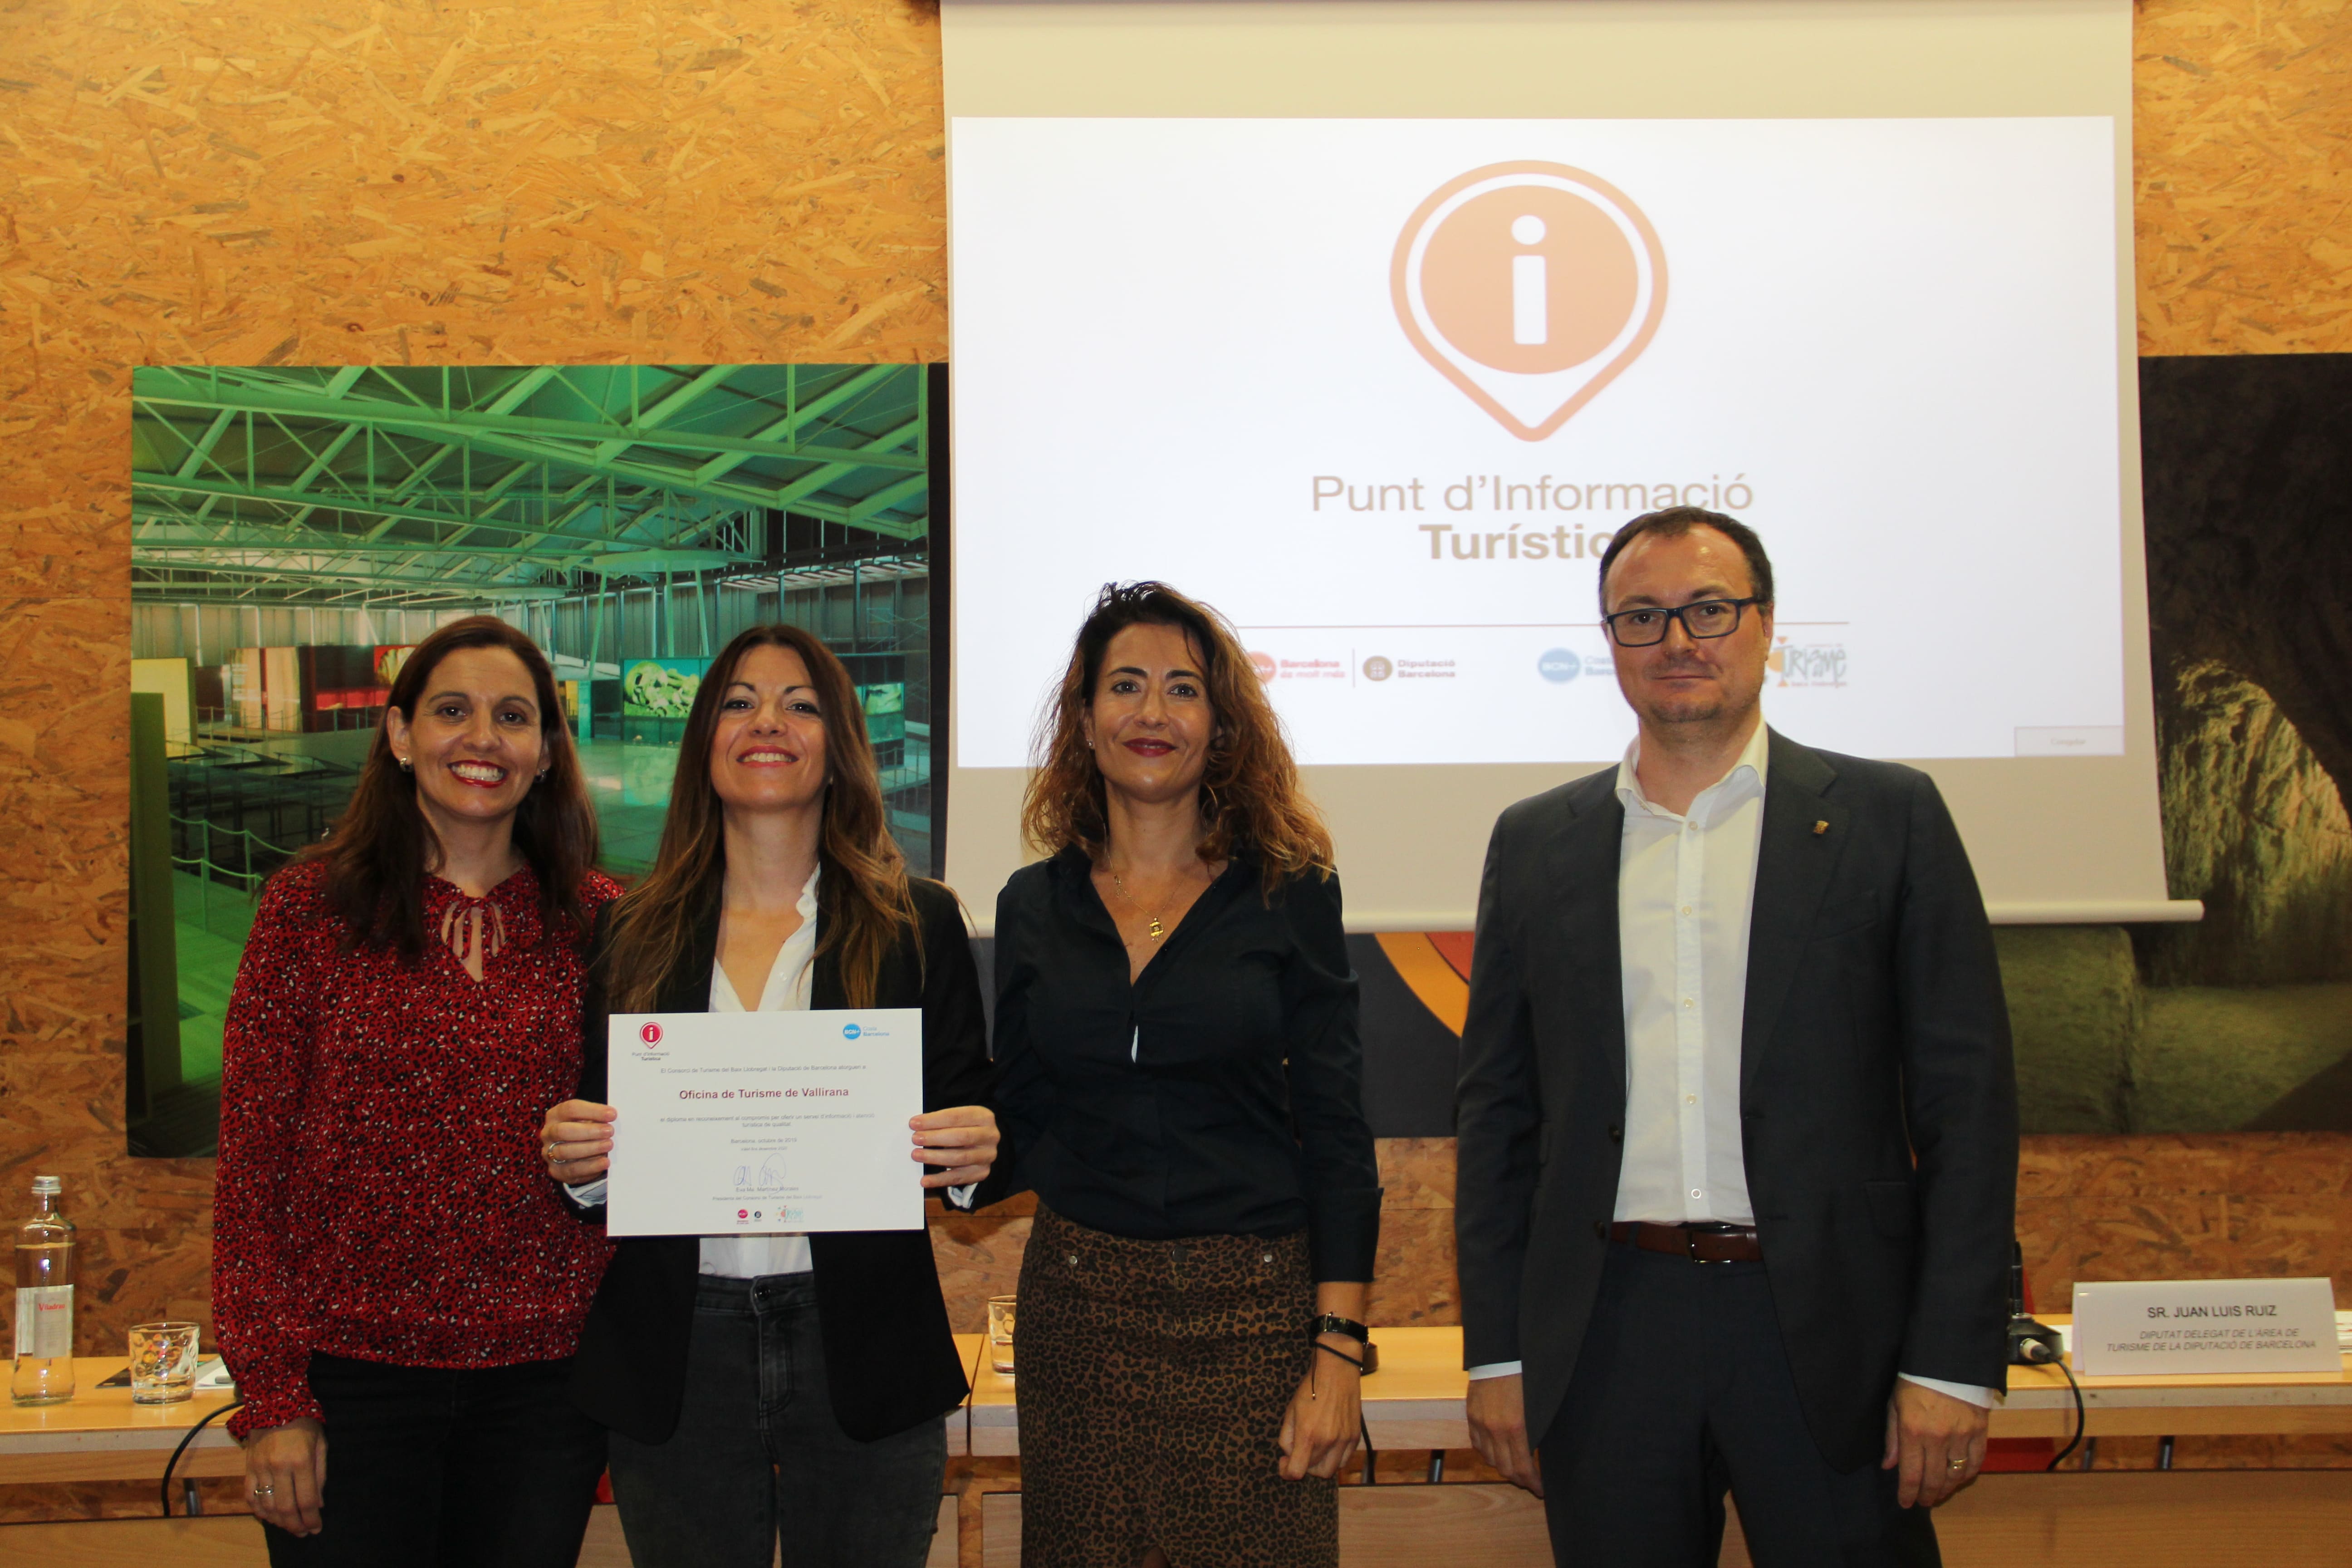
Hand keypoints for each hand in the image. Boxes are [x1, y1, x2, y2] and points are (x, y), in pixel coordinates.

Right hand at [244, 1418, 326, 1534]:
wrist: (274, 1403)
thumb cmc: (304, 1423)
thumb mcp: (321, 1444)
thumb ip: (320, 1475)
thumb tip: (317, 1504)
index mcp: (301, 1461)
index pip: (306, 1500)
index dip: (311, 1519)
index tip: (316, 1528)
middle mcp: (279, 1468)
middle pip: (285, 1508)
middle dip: (295, 1525)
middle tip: (303, 1532)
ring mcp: (260, 1469)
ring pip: (266, 1506)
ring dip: (278, 1522)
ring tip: (289, 1526)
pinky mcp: (248, 1468)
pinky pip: (249, 1496)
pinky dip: (259, 1511)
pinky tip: (269, 1516)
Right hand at [540, 1099, 615, 1181]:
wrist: (577, 1155)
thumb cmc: (585, 1131)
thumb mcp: (589, 1120)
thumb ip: (598, 1118)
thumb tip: (613, 1117)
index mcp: (555, 1115)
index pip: (570, 1109)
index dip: (592, 1111)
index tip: (612, 1114)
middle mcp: (548, 1133)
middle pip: (563, 1131)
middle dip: (589, 1131)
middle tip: (610, 1131)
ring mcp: (549, 1153)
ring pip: (565, 1151)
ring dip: (590, 1148)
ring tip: (608, 1145)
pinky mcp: (556, 1171)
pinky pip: (572, 1170)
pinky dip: (590, 1166)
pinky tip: (605, 1162)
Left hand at [911, 1105, 998, 1188]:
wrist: (981, 1143)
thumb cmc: (963, 1127)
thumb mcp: (958, 1118)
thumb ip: (941, 1121)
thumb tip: (916, 1126)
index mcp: (984, 1117)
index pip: (957, 1117)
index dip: (934, 1120)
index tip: (914, 1123)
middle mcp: (990, 1136)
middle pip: (961, 1137)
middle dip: (935, 1138)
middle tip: (915, 1139)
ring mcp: (987, 1155)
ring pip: (960, 1158)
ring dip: (935, 1157)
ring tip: (916, 1155)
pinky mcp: (982, 1172)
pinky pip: (958, 1178)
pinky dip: (940, 1179)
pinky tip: (925, 1180)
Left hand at [1277, 1339, 1363, 1479]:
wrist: (1336, 1371)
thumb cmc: (1310, 1389)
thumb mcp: (1290, 1412)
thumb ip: (1287, 1438)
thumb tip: (1289, 1455)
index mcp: (1308, 1435)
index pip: (1296, 1472)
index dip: (1286, 1472)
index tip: (1284, 1463)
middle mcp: (1328, 1441)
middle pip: (1314, 1472)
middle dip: (1303, 1466)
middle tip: (1299, 1452)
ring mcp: (1344, 1440)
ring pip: (1331, 1470)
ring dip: (1320, 1465)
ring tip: (1314, 1450)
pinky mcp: (1355, 1436)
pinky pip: (1344, 1460)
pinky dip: (1334, 1458)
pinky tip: (1328, 1445)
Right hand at [1466, 1372, 1543, 1496]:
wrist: (1499, 1355)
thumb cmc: (1524, 1378)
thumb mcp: (1536, 1407)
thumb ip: (1534, 1431)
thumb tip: (1537, 1453)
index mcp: (1516, 1427)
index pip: (1523, 1467)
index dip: (1532, 1483)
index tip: (1540, 1490)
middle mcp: (1496, 1429)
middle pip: (1504, 1469)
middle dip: (1519, 1479)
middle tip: (1529, 1482)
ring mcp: (1480, 1423)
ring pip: (1489, 1459)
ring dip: (1502, 1466)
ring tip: (1513, 1466)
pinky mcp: (1471, 1416)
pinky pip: (1477, 1444)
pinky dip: (1487, 1452)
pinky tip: (1495, 1450)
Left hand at [1881, 1380, 1987, 1506]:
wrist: (1947, 1360)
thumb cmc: (1915, 1380)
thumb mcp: (1895, 1405)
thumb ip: (1892, 1438)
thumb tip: (1889, 1466)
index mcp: (1913, 1431)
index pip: (1911, 1474)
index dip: (1908, 1493)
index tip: (1905, 1503)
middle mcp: (1938, 1438)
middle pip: (1935, 1479)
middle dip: (1927, 1495)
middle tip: (1923, 1501)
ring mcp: (1962, 1435)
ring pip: (1956, 1475)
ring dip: (1947, 1489)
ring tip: (1939, 1494)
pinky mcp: (1980, 1431)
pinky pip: (1976, 1461)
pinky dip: (1968, 1474)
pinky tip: (1960, 1478)